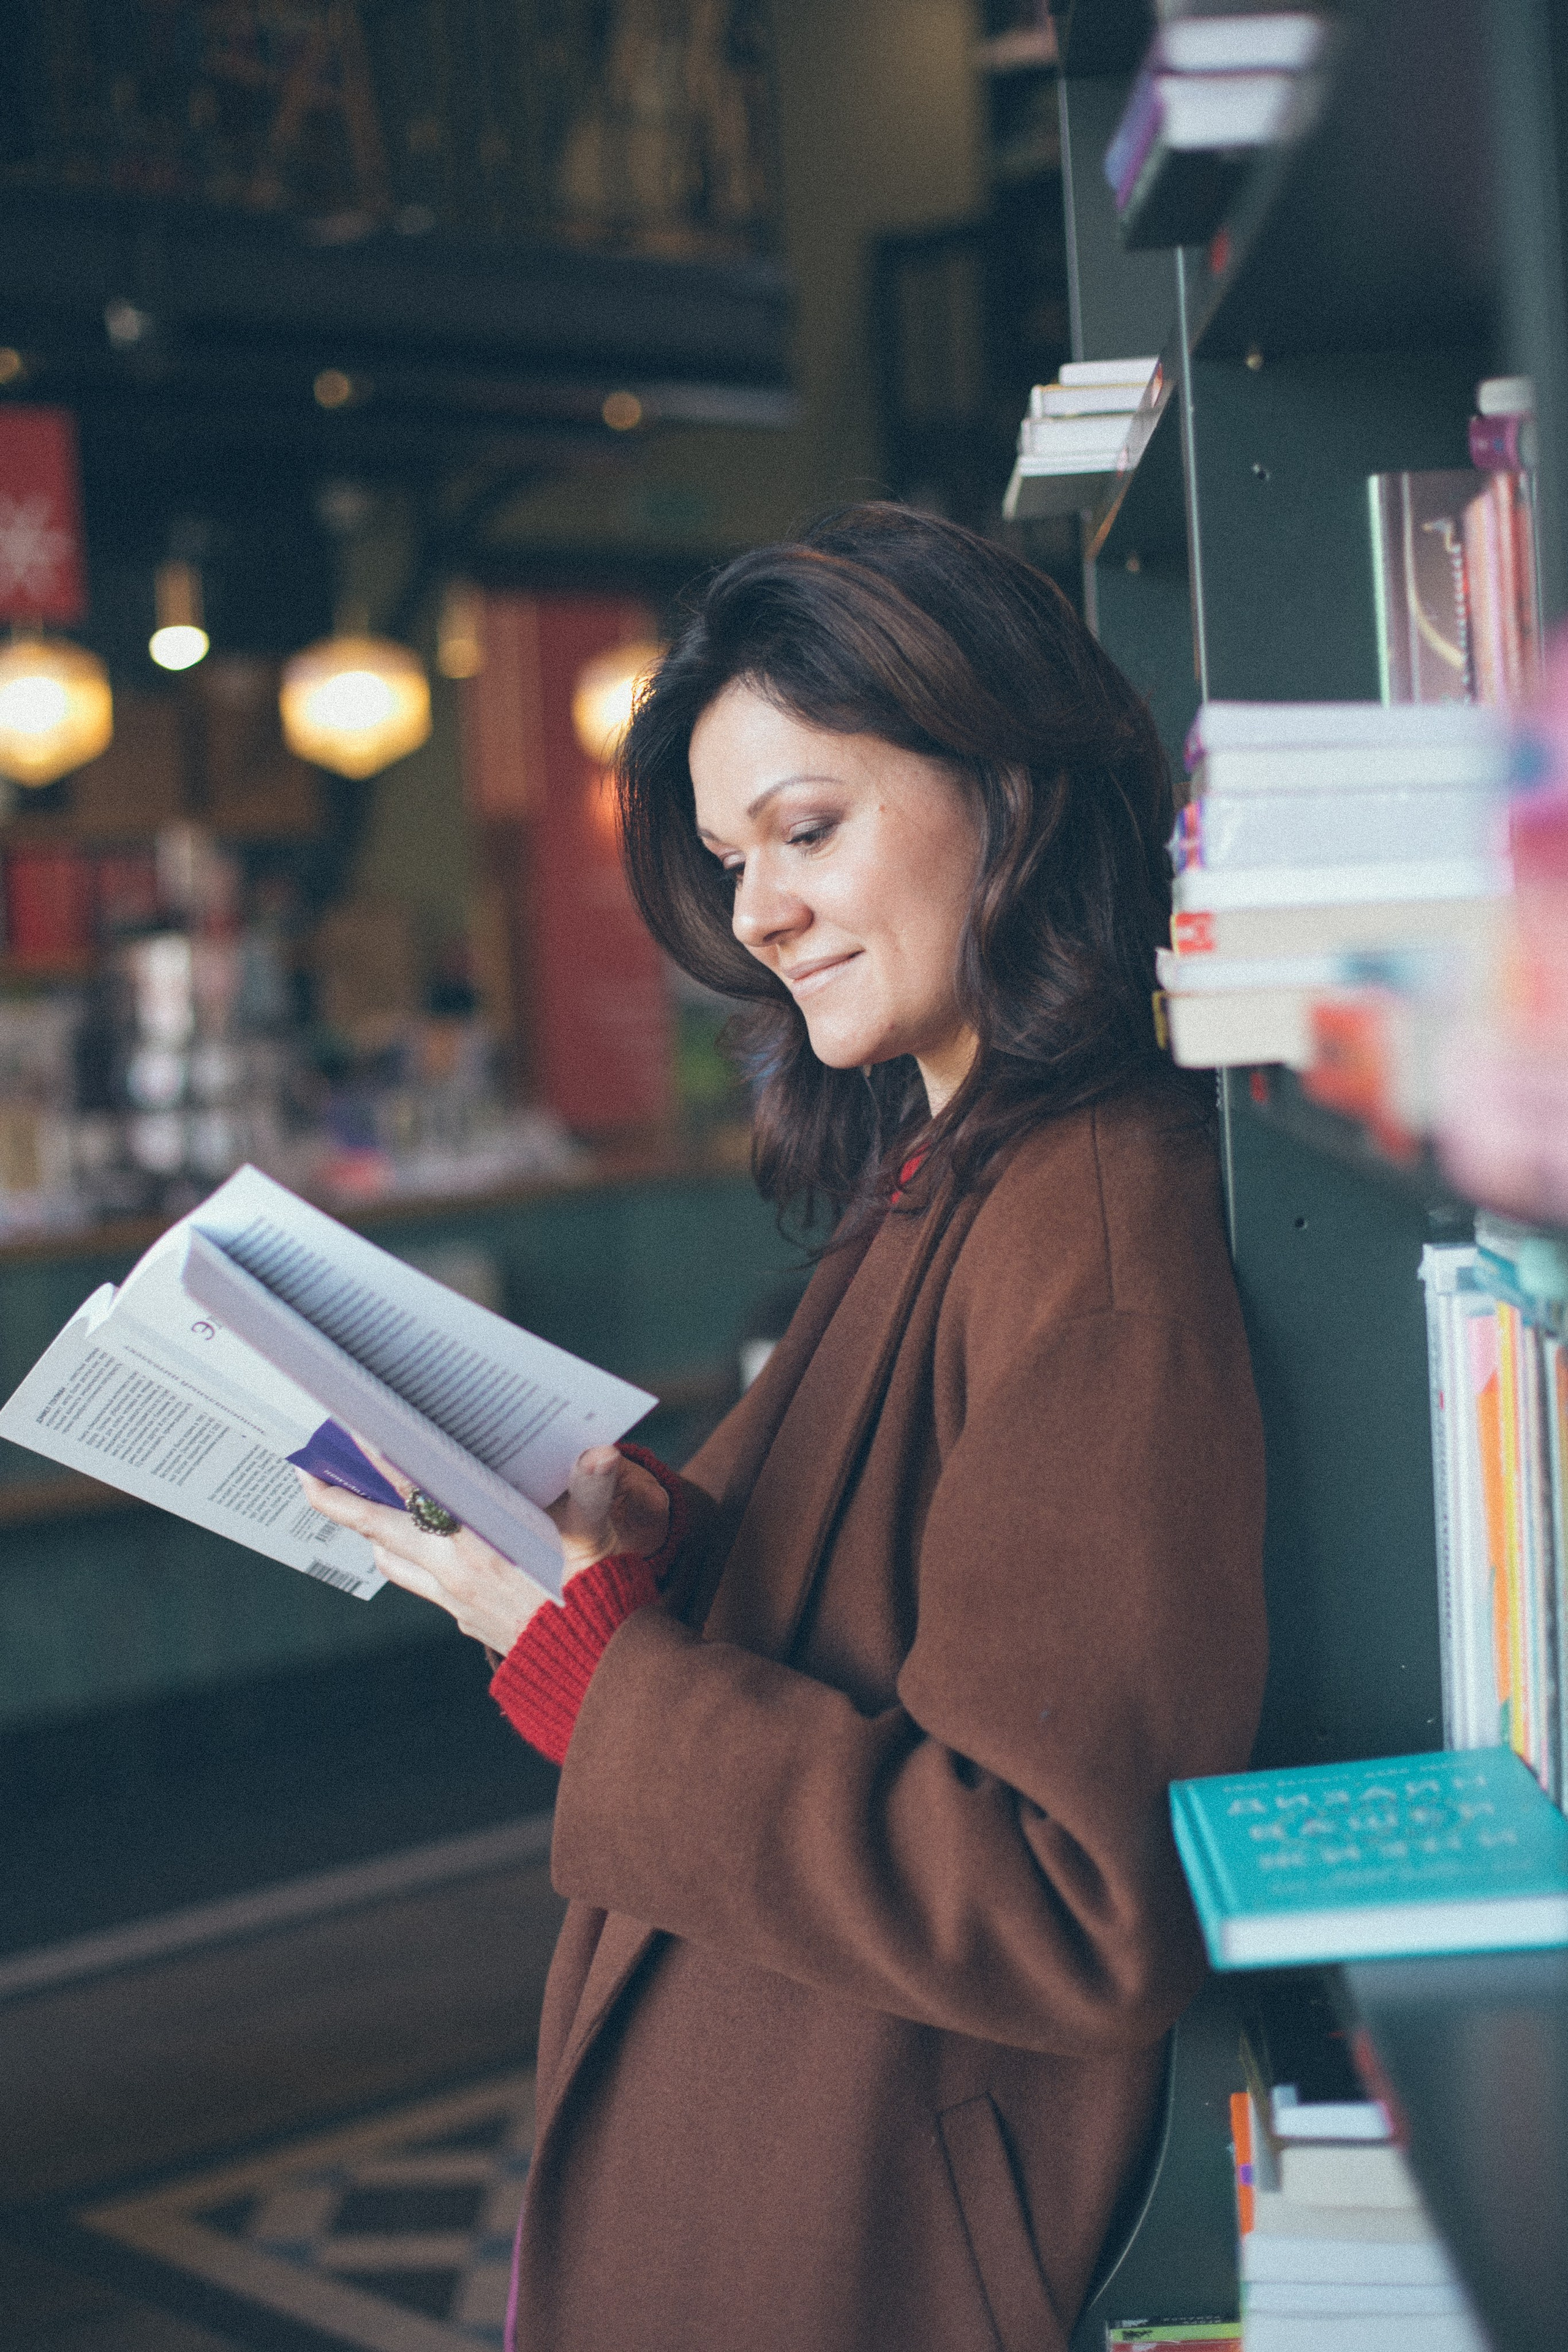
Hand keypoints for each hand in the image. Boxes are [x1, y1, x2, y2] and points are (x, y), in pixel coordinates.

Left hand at [294, 1439, 670, 1656]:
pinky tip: (401, 1544)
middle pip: (380, 1530)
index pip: (420, 1492)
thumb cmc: (598, 1592)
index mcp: (481, 1544)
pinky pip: (415, 1581)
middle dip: (339, 1501)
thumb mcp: (599, 1535)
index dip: (384, 1461)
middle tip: (306, 1472)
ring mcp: (453, 1597)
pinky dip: (399, 1558)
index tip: (351, 1431)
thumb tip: (603, 1451)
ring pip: (391, 1559)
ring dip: (367, 1532)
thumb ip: (597, 1490)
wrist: (596, 1664)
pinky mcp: (460, 1615)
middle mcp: (455, 1570)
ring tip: (346, 1502)